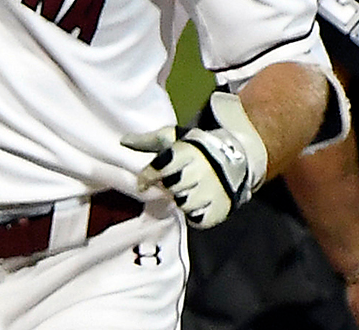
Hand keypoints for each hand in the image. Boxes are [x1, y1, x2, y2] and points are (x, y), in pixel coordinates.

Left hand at [121, 91, 267, 228]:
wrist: (234, 157)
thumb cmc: (196, 147)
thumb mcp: (173, 138)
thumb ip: (148, 141)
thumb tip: (123, 140)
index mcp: (187, 152)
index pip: (159, 170)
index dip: (147, 178)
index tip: (143, 183)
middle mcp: (201, 172)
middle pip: (171, 188)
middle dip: (170, 186)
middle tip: (177, 180)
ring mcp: (213, 191)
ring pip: (183, 205)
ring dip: (183, 200)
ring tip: (191, 189)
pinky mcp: (222, 208)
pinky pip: (199, 220)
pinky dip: (196, 215)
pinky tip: (199, 203)